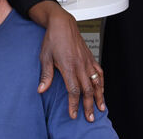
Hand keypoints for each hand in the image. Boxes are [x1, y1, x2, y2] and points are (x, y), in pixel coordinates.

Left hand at [32, 2, 105, 121]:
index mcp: (69, 66)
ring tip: (100, 107)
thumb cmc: (53, 39)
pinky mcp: (90, 57)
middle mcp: (80, 65)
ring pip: (96, 83)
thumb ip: (45, 75)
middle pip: (87, 90)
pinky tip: (102, 89)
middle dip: (88, 106)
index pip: (74, 91)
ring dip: (99, 96)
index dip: (74, 104)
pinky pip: (99, 72)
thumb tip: (41, 89)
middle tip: (90, 118)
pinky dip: (102, 82)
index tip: (74, 114)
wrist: (62, 23)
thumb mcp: (45, 57)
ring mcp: (87, 61)